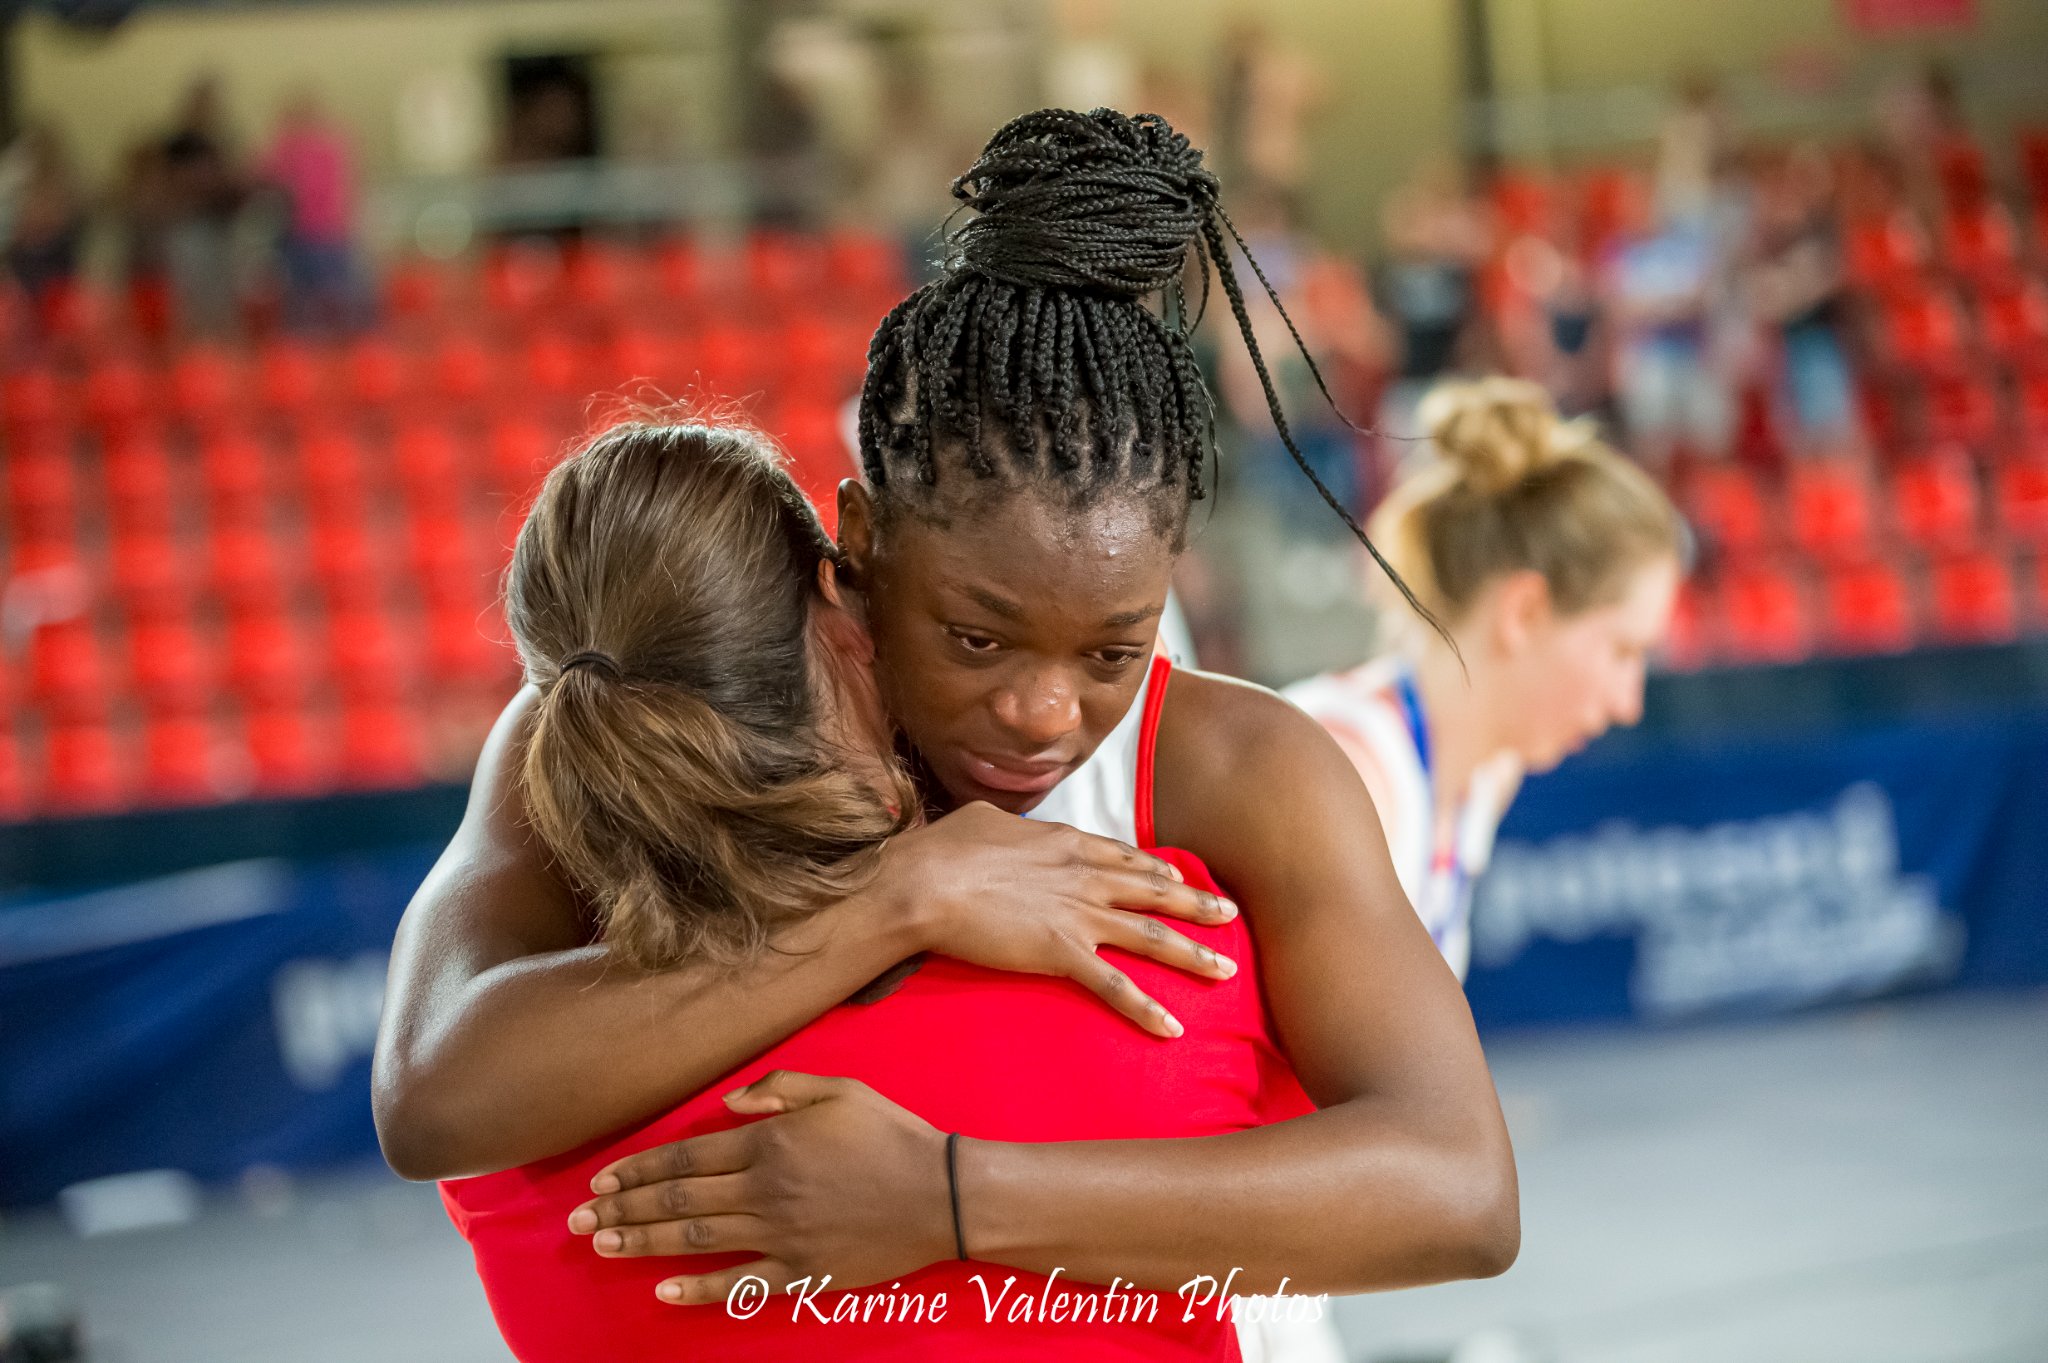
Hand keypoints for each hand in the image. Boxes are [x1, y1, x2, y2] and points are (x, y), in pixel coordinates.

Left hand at [567, 1071, 951, 1302]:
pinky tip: (663, 1290)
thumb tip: (729, 1100)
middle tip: (577, 1219)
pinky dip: (700, 1289)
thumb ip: (781, 1086)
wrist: (942, 1194)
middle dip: (623, 1208)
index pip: (686, 1157)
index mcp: (770, 1142)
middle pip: (679, 1200)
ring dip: (644, 1243)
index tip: (600, 1178)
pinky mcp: (800, 1271)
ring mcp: (780, 1235)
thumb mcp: (839, 1089)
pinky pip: (740, 1285)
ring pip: (697, 1239)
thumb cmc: (892, 1134)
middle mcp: (765, 1189)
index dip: (638, 1169)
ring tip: (602, 1244)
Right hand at [876, 802, 1238, 1036]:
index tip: (1178, 880)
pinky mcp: (1062, 953)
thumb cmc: (942, 849)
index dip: (1155, 871)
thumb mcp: (984, 819)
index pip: (1123, 857)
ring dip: (1193, 954)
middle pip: (1153, 893)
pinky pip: (1114, 986)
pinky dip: (1145, 1008)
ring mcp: (1078, 915)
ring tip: (1226, 969)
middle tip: (1230, 915)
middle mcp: (1084, 876)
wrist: (924, 883)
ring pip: (1150, 937)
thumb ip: (1011, 827)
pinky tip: (1171, 1027)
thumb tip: (1007, 826)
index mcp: (1066, 842)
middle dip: (1196, 906)